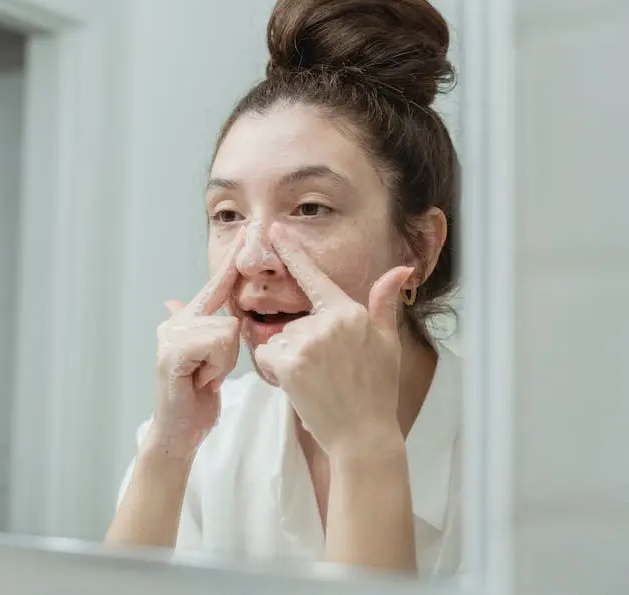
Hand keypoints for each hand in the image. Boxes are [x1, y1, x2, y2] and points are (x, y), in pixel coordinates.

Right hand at [149, 229, 244, 459]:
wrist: (179, 433)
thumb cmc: (196, 399)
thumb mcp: (212, 362)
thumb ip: (208, 330)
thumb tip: (176, 299)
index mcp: (187, 320)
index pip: (217, 287)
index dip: (231, 263)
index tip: (247, 235)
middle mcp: (175, 323)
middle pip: (230, 317)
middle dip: (229, 352)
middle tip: (209, 374)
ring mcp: (170, 336)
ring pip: (227, 331)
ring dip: (224, 363)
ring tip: (204, 379)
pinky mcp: (172, 353)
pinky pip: (217, 343)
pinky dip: (216, 367)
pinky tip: (199, 382)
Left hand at [253, 224, 412, 456]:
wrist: (364, 435)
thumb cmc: (376, 391)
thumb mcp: (387, 343)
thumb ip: (384, 303)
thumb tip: (400, 269)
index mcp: (350, 312)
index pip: (315, 276)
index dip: (293, 251)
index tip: (276, 229)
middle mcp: (328, 321)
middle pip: (292, 323)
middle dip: (299, 347)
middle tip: (325, 374)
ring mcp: (308, 341)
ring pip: (277, 341)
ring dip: (287, 361)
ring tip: (316, 382)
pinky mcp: (290, 362)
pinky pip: (266, 357)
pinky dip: (274, 373)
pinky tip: (300, 387)